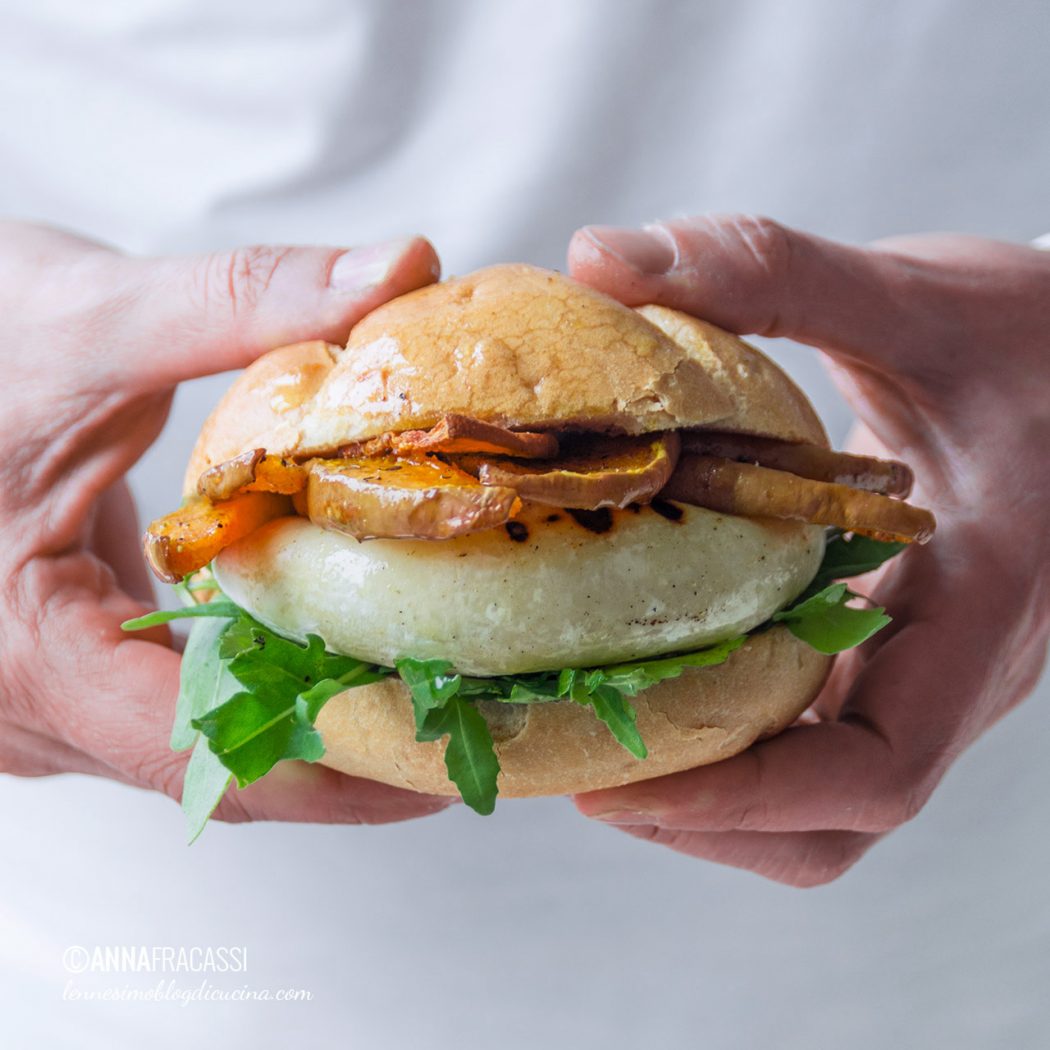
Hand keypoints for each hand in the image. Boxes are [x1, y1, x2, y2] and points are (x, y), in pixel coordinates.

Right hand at [0, 221, 453, 824]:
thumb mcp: (94, 320)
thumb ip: (248, 300)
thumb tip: (403, 268)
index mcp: (26, 658)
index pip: (206, 758)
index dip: (339, 773)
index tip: (444, 768)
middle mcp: (25, 705)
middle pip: (221, 770)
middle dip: (349, 756)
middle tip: (469, 731)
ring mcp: (42, 691)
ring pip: (203, 745)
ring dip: (315, 727)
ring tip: (428, 697)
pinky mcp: (65, 658)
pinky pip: (181, 702)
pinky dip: (266, 686)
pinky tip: (340, 654)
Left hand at [568, 214, 1049, 884]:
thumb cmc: (1035, 333)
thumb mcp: (912, 297)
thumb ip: (767, 272)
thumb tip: (601, 256)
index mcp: (980, 607)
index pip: (874, 771)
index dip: (746, 802)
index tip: (623, 780)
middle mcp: (956, 668)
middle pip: (833, 819)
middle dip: (709, 818)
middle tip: (589, 770)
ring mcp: (930, 668)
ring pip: (825, 795)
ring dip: (719, 794)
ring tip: (612, 738)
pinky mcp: (905, 648)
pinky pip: (819, 734)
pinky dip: (739, 737)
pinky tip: (666, 673)